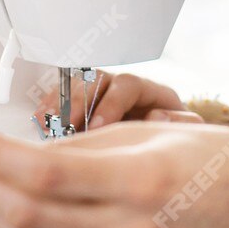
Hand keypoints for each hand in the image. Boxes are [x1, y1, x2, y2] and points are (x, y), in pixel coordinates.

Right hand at [35, 71, 202, 128]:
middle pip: (96, 80)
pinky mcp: (84, 102)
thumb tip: (155, 116)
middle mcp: (122, 86)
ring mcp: (101, 92)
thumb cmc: (175, 139)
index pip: (128, 85)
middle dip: (77, 103)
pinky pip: (62, 94)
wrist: (166, 146)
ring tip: (45, 124)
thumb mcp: (188, 132)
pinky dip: (50, 106)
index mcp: (150, 91)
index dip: (110, 104)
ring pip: (76, 84)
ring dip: (58, 103)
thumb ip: (181, 123)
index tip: (96, 128)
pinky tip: (40, 121)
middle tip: (64, 128)